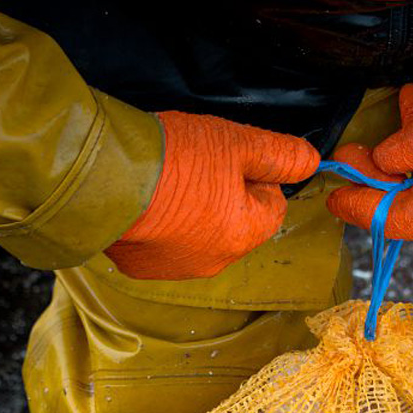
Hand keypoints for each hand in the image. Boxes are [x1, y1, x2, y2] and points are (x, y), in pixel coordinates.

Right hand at [106, 111, 319, 278]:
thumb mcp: (234, 143)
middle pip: (238, 223)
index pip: (273, 207)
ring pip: (202, 234)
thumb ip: (278, 153)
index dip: (259, 176)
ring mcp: (177, 269)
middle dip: (227, 193)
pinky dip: (163, 223)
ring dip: (195, 209)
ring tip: (169, 177)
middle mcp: (215, 262)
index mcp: (243, 236)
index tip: (233, 156)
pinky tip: (148, 197)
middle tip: (199, 162)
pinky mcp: (142, 267)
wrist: (101, 178)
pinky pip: (166, 244)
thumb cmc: (172, 159)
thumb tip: (311, 161)